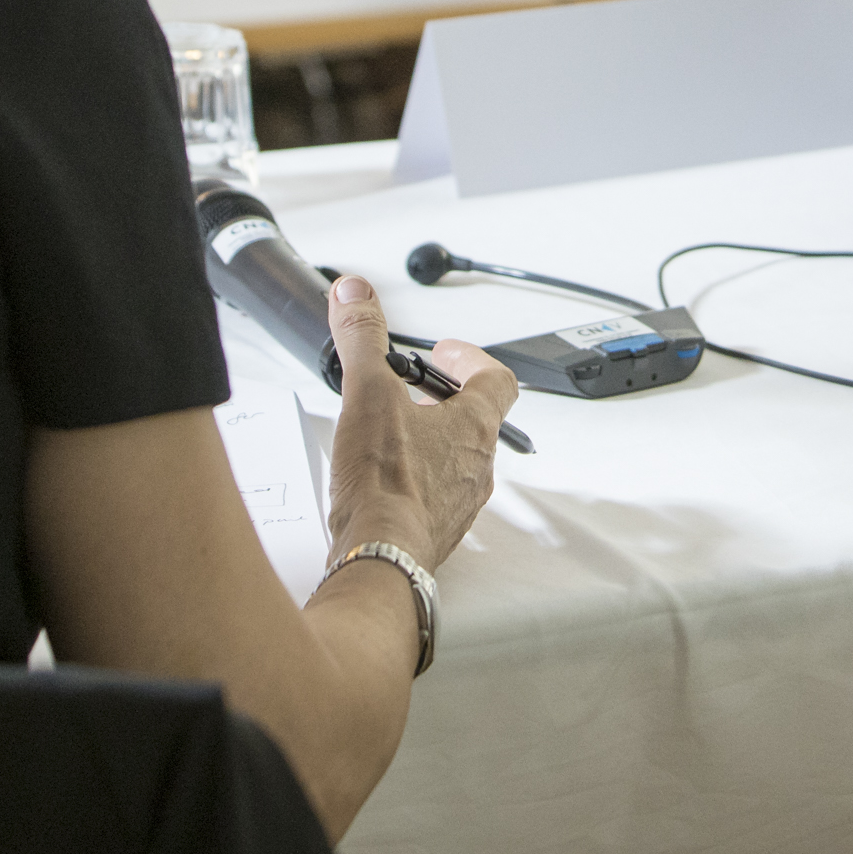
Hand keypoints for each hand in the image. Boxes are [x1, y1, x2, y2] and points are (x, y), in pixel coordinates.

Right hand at [322, 274, 513, 566]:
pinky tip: (381, 479)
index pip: (496, 378)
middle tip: (412, 389)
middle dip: (444, 398)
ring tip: (391, 432)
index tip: (444, 352)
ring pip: (457, 460)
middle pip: (476, 419)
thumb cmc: (386, 487)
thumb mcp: (369, 394)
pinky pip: (435, 495)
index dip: (471, 359)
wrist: (380, 559)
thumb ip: (363, 337)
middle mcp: (477, 466)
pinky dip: (415, 479)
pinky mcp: (436, 531)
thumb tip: (356, 294)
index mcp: (475, 426)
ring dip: (431, 439)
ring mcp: (460, 502)